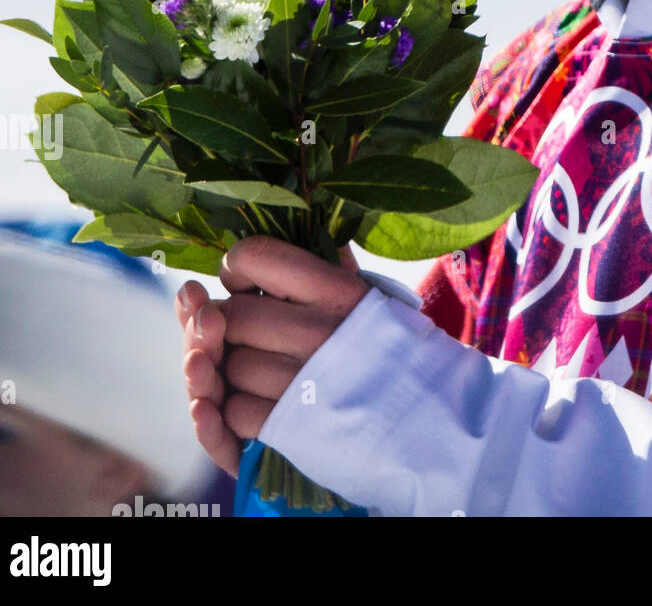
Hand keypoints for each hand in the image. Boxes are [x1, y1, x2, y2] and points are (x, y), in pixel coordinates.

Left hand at [174, 237, 369, 475]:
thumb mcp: (367, 294)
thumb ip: (330, 261)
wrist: (422, 416)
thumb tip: (295, 224)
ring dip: (234, 370)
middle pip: (231, 316)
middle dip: (229, 324)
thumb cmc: (384, 346)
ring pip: (228, 365)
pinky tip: (261, 400)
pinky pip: (233, 411)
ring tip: (262, 369)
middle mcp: (318, 332)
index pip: (255, 257)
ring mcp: (302, 382)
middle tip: (248, 332)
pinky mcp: (289, 428)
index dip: (237, 267)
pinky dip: (238, 409)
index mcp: (336, 291)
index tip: (243, 283)